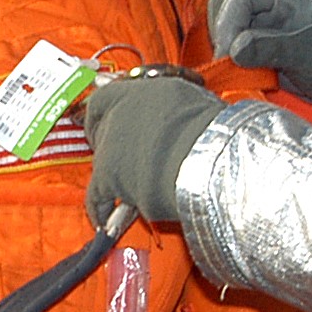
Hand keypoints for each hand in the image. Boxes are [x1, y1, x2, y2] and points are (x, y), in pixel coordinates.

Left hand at [82, 71, 225, 228]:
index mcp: (144, 91)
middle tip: (121, 157)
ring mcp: (111, 145)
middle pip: (101, 129)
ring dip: (112, 176)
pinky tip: (105, 220)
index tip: (100, 119)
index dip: (101, 113)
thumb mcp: (198, 106)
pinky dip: (99, 210)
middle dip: (108, 144)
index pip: (105, 98)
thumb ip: (178, 113)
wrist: (206, 159)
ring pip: (100, 162)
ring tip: (128, 189)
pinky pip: (96, 197)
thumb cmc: (215, 132)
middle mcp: (121, 113)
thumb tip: (185, 124)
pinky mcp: (108, 177)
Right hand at [206, 0, 311, 135]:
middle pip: (226, 9)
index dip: (227, 23)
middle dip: (221, 36)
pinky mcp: (266, 52)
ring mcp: (268, 30)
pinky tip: (242, 80)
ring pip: (229, 31)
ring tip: (235, 75)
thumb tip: (233, 49)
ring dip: (225, 53)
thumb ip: (272, 47)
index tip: (227, 55)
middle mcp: (272, 8)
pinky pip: (238, 52)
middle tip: (227, 66)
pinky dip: (233, 66)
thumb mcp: (311, 52)